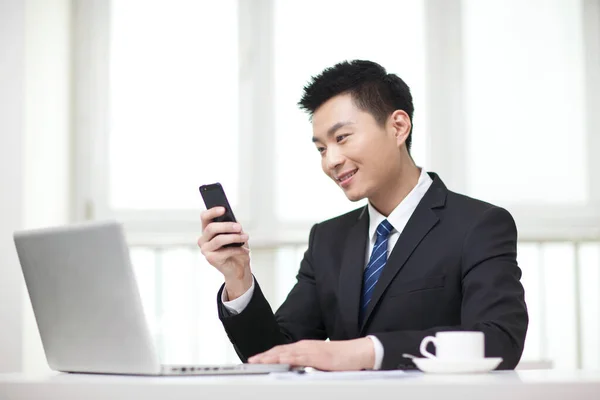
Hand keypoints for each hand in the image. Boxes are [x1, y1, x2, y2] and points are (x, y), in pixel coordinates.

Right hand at [198, 207, 251, 298]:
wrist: (238, 267)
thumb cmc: (236, 248)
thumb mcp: (236, 234)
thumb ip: (232, 227)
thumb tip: (234, 221)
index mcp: (207, 230)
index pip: (205, 217)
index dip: (212, 211)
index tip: (224, 209)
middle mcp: (203, 239)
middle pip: (211, 228)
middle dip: (227, 226)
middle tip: (239, 227)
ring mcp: (205, 249)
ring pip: (219, 239)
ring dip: (234, 238)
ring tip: (245, 237)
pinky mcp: (211, 259)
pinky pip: (225, 251)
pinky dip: (237, 249)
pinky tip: (245, 250)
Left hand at [247, 338, 374, 370]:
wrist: (357, 352)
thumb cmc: (341, 358)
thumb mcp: (319, 361)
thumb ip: (307, 364)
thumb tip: (295, 370)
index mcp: (305, 348)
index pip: (282, 350)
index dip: (268, 355)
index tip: (256, 359)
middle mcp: (305, 346)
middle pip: (280, 350)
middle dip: (265, 356)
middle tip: (251, 361)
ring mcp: (311, 350)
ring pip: (286, 352)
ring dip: (271, 356)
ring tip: (259, 361)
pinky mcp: (318, 356)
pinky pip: (300, 357)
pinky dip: (288, 358)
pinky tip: (280, 360)